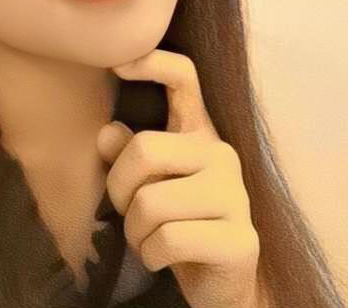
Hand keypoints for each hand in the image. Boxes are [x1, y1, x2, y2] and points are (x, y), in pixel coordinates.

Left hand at [96, 49, 261, 307]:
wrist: (218, 284)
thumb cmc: (175, 222)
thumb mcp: (145, 184)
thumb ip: (125, 155)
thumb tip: (107, 133)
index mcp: (198, 132)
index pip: (184, 79)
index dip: (153, 63)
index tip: (117, 65)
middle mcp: (221, 154)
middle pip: (144, 150)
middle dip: (119, 189)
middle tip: (127, 212)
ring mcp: (236, 195)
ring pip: (150, 202)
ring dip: (135, 232)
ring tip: (148, 239)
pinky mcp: (240, 239)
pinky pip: (168, 240)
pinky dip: (151, 255)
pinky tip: (163, 257)